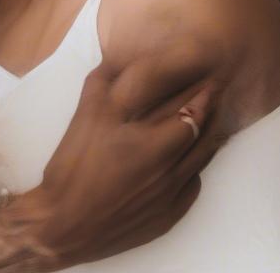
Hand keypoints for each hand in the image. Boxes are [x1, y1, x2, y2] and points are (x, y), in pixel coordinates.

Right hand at [6, 48, 225, 269]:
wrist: (63, 224)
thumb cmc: (74, 166)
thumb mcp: (86, 115)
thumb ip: (105, 80)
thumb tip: (117, 54)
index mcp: (153, 145)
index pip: (193, 115)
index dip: (204, 96)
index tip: (211, 81)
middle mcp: (170, 172)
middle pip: (204, 137)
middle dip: (212, 113)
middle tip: (216, 94)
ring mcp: (171, 198)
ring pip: (201, 163)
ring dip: (208, 139)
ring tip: (210, 120)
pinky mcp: (167, 218)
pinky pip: (192, 187)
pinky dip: (194, 169)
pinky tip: (188, 159)